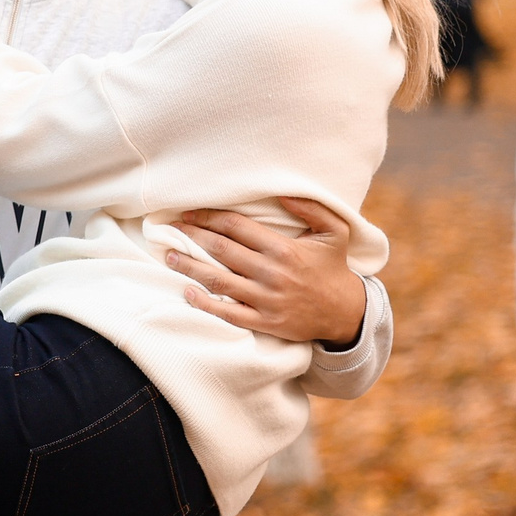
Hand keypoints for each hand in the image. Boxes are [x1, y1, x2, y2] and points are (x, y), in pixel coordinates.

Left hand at [168, 199, 365, 345]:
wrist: (347, 313)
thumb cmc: (333, 268)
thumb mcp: (335, 233)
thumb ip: (312, 209)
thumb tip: (282, 193)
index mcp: (284, 249)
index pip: (235, 227)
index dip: (208, 217)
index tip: (188, 213)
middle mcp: (272, 273)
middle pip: (220, 251)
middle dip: (192, 237)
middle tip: (171, 229)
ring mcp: (266, 300)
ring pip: (218, 281)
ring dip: (189, 267)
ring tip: (168, 256)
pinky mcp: (264, 322)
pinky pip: (227, 313)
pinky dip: (204, 303)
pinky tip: (187, 291)